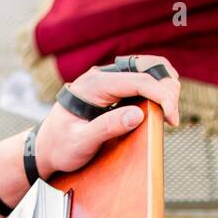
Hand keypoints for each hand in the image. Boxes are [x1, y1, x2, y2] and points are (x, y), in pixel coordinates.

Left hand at [36, 54, 180, 177]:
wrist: (45, 148)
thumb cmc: (59, 146)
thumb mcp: (80, 142)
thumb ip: (106, 128)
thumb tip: (137, 115)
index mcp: (94, 84)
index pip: (137, 81)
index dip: (161, 96)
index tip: (172, 118)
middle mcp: (102, 76)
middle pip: (147, 69)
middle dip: (167, 89)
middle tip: (172, 118)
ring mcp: (108, 80)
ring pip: (147, 71)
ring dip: (164, 88)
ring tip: (168, 113)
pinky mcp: (114, 89)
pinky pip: (141, 82)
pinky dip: (156, 91)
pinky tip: (159, 109)